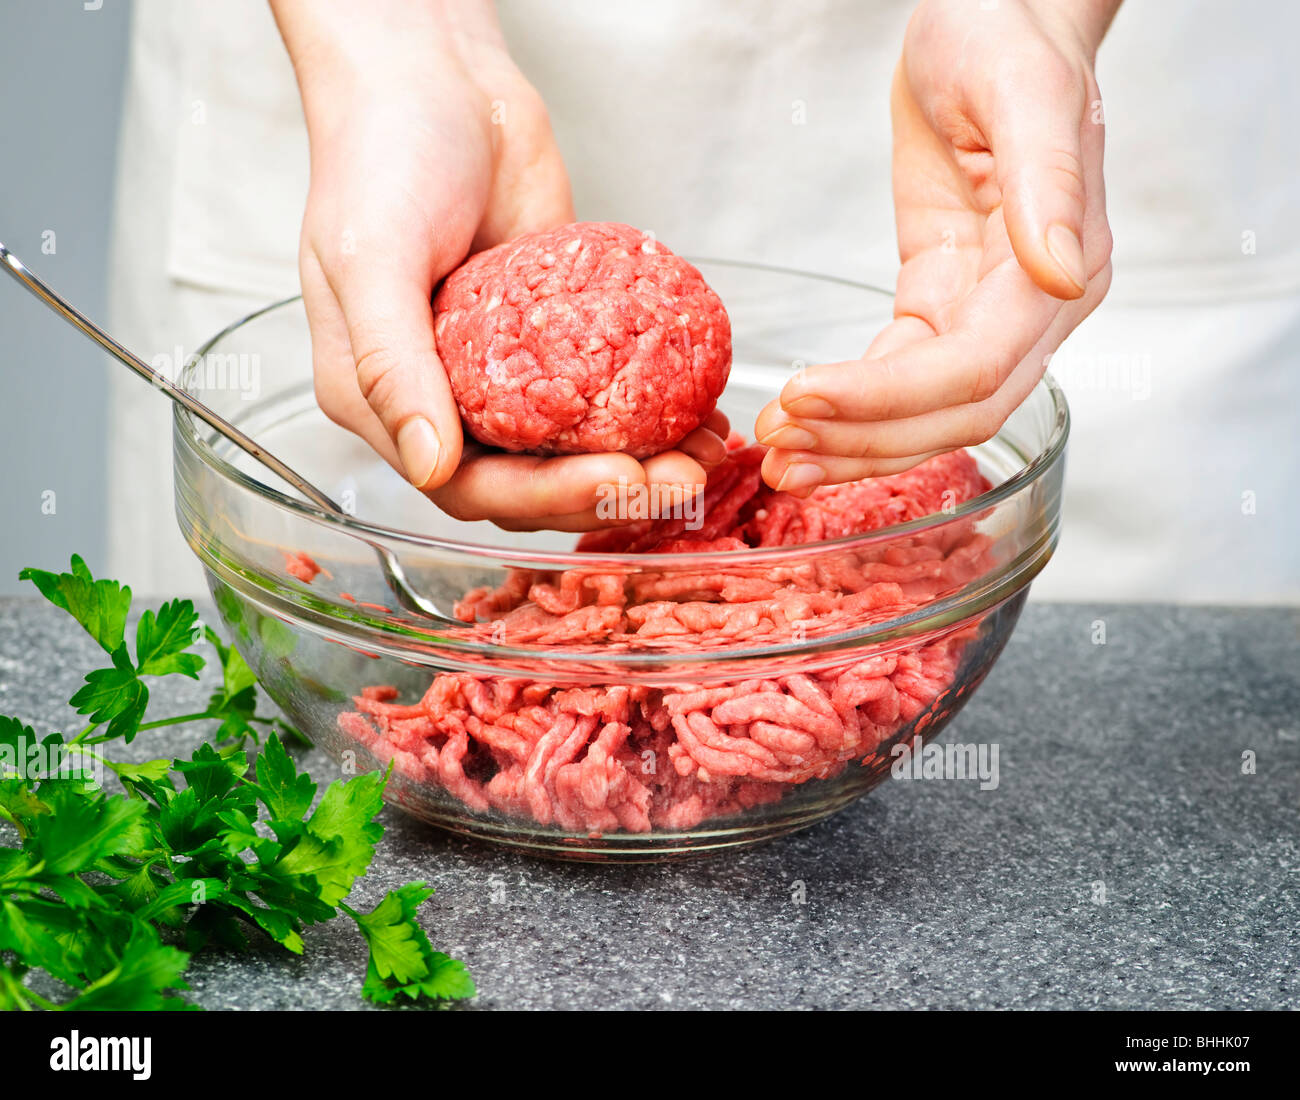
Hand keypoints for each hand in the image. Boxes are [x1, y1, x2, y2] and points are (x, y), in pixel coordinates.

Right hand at [272, 0, 724, 530]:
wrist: (440, 80)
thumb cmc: (381, 156)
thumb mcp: (370, 258)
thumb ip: (391, 365)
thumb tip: (429, 461)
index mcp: (385, 401)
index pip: (466, 485)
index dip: (544, 498)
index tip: (616, 479)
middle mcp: (444, 400)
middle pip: (531, 481)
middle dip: (609, 488)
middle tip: (680, 475)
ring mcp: (504, 373)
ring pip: (575, 448)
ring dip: (641, 461)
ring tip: (702, 451)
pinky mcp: (555, 341)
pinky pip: (604, 391)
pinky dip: (650, 410)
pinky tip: (698, 409)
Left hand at [757, 0, 1117, 493]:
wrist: (993, 12)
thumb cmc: (1009, 33)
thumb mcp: (1023, 91)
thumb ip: (1045, 183)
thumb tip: (1062, 274)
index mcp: (1064, 267)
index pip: (975, 368)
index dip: (892, 397)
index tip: (809, 396)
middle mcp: (1035, 306)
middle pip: (953, 414)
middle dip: (865, 442)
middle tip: (783, 456)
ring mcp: (988, 309)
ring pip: (927, 414)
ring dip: (853, 445)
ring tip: (780, 460)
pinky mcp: (941, 299)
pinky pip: (901, 376)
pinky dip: (854, 408)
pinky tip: (805, 422)